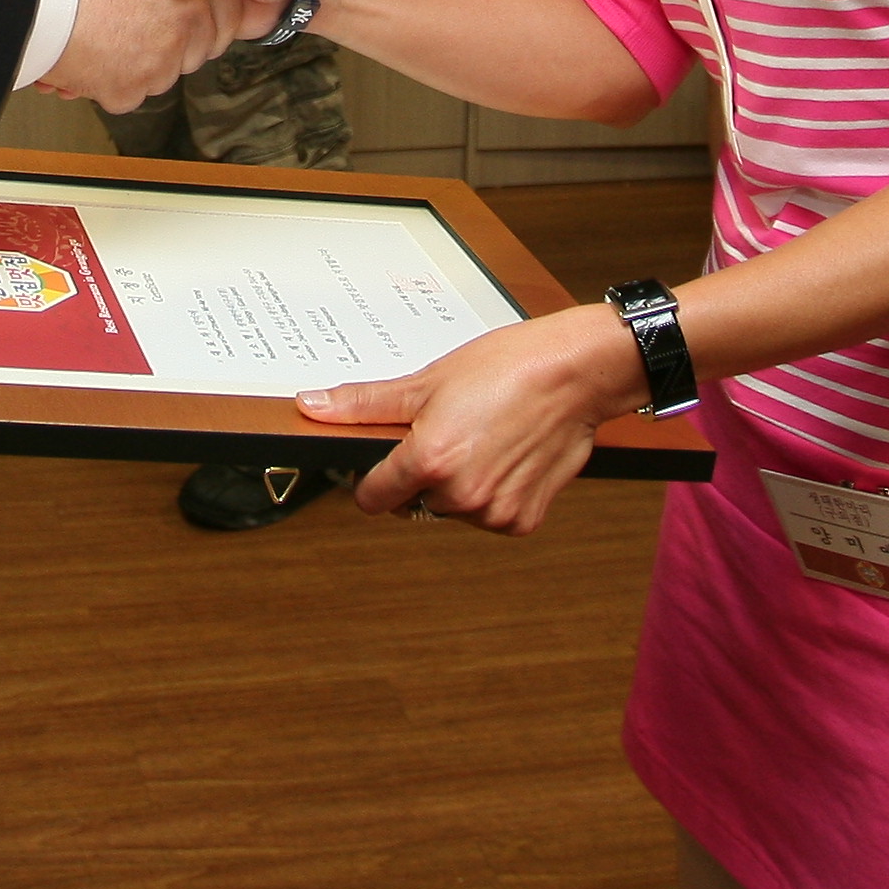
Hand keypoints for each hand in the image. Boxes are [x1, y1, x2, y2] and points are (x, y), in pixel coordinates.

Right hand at [38, 0, 245, 109]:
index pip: (228, 5)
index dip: (201, 8)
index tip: (181, 9)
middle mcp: (188, 14)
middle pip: (195, 43)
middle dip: (166, 36)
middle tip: (130, 18)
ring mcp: (161, 54)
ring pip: (158, 71)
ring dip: (132, 59)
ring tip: (97, 31)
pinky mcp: (128, 86)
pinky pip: (123, 93)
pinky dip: (102, 81)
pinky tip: (82, 54)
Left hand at [295, 305, 640, 536]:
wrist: (576, 373)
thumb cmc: (508, 368)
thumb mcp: (428, 380)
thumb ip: (365, 404)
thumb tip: (313, 405)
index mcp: (429, 461)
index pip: (372, 498)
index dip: (374, 478)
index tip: (386, 462)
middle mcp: (460, 495)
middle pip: (414, 502)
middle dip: (423, 476)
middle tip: (450, 432)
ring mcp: (493, 512)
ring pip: (452, 510)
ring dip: (459, 486)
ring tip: (483, 439)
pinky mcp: (522, 520)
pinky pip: (489, 515)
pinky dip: (493, 494)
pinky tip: (506, 456)